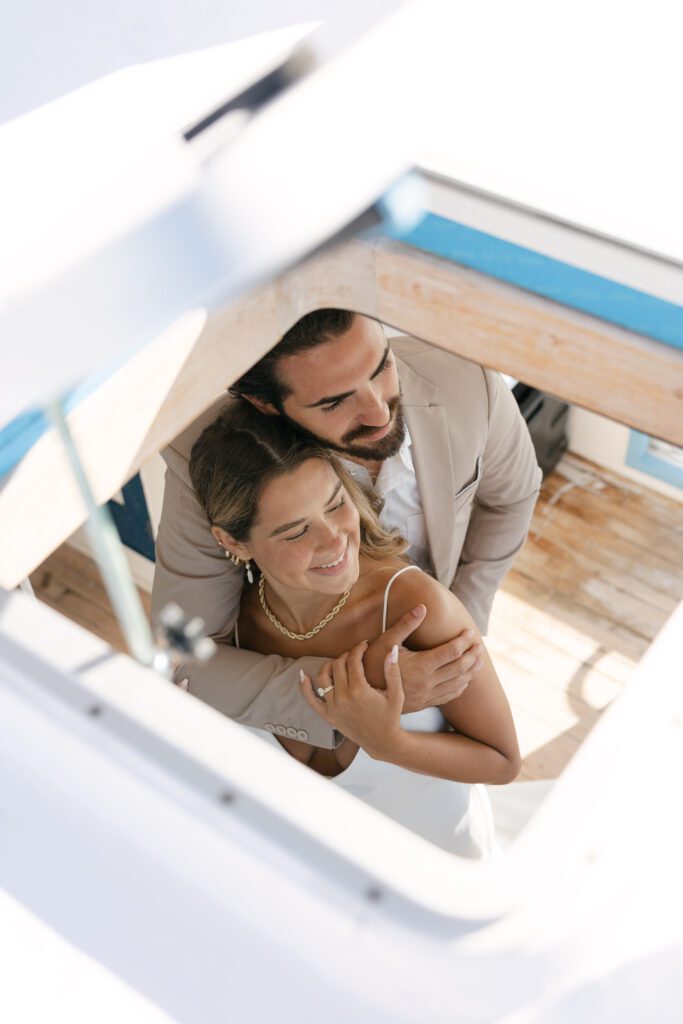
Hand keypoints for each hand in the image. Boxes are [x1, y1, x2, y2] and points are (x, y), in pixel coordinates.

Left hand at [300, 641, 403, 759]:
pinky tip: (303, 675)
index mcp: (360, 690)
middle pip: (338, 665)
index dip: (358, 648)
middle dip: (347, 655)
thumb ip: (393, 670)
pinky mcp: (328, 715)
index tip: (364, 644)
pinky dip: (305, 687)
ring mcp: (333, 706)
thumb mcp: (396, 693)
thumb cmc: (390, 716)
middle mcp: (343, 697)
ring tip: (340, 662)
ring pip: (324, 677)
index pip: (353, 660)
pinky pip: (311, 700)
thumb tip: (393, 649)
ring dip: (330, 665)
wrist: (382, 741)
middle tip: (356, 654)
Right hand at [361, 605, 482, 712]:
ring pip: (458, 683)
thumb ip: (406, 624)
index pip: (451, 651)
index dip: (463, 640)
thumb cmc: (372, 663)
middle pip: (459, 667)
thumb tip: (422, 607)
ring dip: (471, 671)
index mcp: (421, 665)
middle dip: (472, 655)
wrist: (363, 693)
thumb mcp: (386, 640)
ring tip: (479, 661)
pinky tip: (464, 681)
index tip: (470, 632)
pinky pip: (449, 696)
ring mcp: (427, 695)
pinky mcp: (424, 703)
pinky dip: (461, 687)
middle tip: (479, 645)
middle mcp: (427, 682)